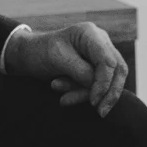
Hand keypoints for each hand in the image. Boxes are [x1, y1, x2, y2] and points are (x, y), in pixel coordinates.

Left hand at [5, 23, 128, 116]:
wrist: (28, 54)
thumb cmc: (40, 52)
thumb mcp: (58, 60)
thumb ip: (81, 72)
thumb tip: (97, 88)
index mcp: (91, 34)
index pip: (108, 61)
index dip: (104, 83)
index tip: (93, 101)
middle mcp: (100, 42)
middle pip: (118, 70)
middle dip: (108, 93)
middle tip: (100, 112)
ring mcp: (99, 54)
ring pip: (110, 80)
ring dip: (87, 93)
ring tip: (64, 99)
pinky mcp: (95, 67)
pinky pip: (98, 84)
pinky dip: (82, 93)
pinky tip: (65, 98)